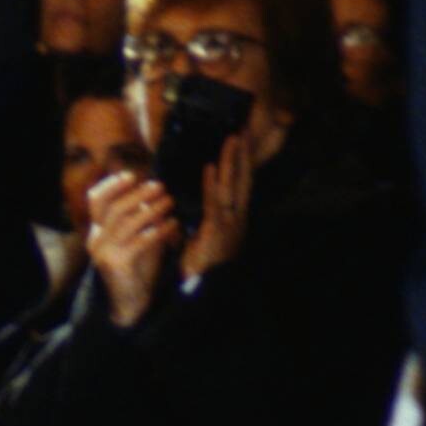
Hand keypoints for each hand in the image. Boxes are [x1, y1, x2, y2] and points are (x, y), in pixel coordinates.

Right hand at [87, 164, 179, 328]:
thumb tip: (153, 194)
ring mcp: (105, 253)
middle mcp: (96, 240)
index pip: (96, 200)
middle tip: (160, 187)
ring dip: (151, 209)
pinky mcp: (118, 264)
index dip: (112, 184)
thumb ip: (139, 219)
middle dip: (138, 194)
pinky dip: (158, 231)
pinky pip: (140, 241)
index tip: (133, 175)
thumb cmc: (137, 269)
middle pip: (114, 208)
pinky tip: (172, 225)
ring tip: (169, 202)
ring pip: (127, 222)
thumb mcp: (135, 239)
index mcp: (97, 232)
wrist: (130, 304)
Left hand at [182, 128, 257, 278]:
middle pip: (243, 181)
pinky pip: (214, 202)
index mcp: (234, 220)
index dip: (242, 166)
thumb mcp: (199, 241)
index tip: (242, 146)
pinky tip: (210, 167)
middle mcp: (237, 219)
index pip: (240, 187)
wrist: (204, 292)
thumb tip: (182, 212)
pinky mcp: (217, 230)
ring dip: (231, 162)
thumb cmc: (201, 269)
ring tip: (232, 140)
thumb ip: (196, 224)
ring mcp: (230, 224)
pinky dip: (212, 184)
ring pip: (231, 187)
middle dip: (243, 157)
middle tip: (243, 133)